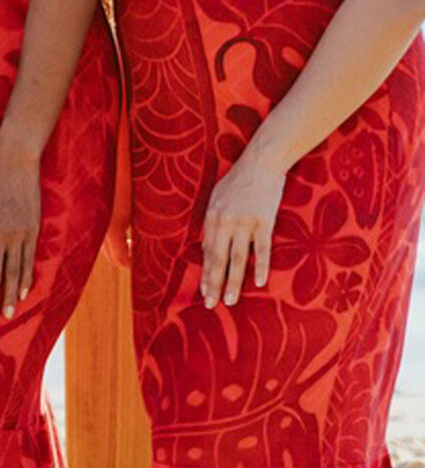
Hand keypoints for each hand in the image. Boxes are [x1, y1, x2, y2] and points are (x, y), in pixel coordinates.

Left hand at [199, 148, 285, 307]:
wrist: (261, 162)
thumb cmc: (238, 180)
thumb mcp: (217, 198)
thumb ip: (213, 221)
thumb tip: (208, 245)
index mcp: (212, 216)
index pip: (207, 252)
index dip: (205, 274)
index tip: (204, 292)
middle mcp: (225, 221)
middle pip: (218, 258)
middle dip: (214, 283)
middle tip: (211, 304)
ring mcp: (245, 222)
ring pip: (237, 258)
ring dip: (234, 282)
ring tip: (231, 301)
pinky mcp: (264, 221)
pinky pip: (262, 249)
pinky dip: (260, 266)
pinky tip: (258, 282)